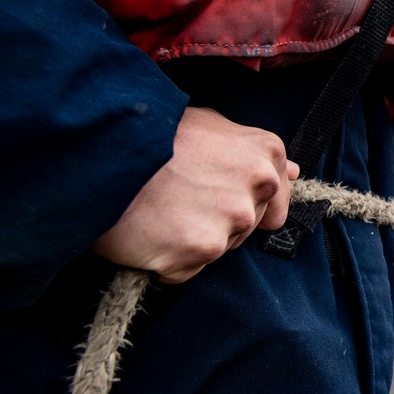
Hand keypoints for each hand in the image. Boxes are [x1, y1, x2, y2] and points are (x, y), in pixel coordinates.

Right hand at [92, 107, 298, 282]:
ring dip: (191, 239)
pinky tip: (147, 231)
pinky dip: (166, 260)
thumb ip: (253, 151)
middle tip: (178, 197)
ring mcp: (226, 226)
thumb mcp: (210, 124)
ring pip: (217, 249)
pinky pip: (185, 269)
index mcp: (263, 157)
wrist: (102, 151)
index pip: (276, 200)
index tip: (219, 195)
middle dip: (217, 220)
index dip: (245, 200)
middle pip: (245, 227)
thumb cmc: (154, 132)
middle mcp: (253, 193)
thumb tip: (291, 171)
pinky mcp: (195, 254)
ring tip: (160, 210)